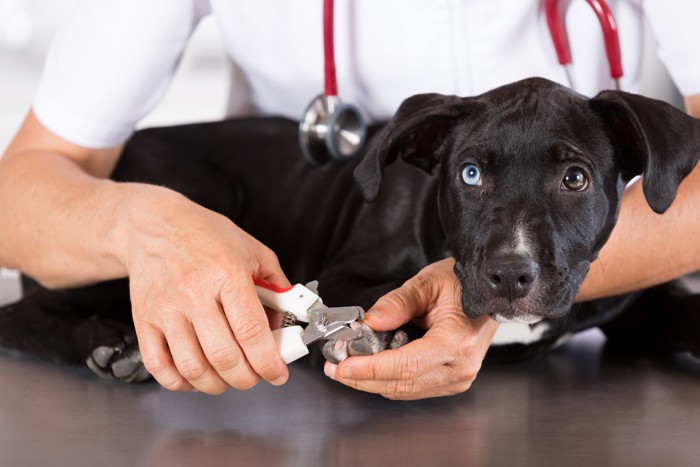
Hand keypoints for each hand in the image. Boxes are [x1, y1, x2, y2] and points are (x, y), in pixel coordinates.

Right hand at [120, 185, 289, 393]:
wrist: (153, 225)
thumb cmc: (204, 235)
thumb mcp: (252, 250)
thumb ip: (276, 286)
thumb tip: (285, 322)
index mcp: (226, 273)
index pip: (250, 331)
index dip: (268, 361)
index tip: (278, 373)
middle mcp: (193, 292)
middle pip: (223, 356)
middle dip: (247, 378)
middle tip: (255, 375)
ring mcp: (165, 309)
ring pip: (192, 367)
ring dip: (217, 384)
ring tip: (228, 377)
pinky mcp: (144, 320)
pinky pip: (159, 366)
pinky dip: (180, 382)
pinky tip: (196, 376)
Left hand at [323, 258, 498, 399]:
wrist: (489, 292)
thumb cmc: (463, 284)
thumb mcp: (428, 282)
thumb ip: (397, 302)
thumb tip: (371, 321)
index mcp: (457, 342)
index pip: (405, 366)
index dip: (370, 369)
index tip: (342, 367)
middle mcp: (460, 368)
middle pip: (401, 384)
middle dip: (362, 378)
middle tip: (334, 366)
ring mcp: (457, 378)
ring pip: (403, 390)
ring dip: (372, 380)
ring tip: (346, 365)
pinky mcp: (450, 381)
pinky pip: (412, 387)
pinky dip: (387, 378)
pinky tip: (371, 365)